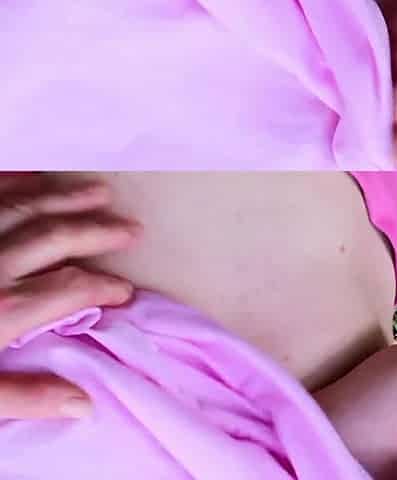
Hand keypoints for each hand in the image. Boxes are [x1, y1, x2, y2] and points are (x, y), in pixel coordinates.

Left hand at [0, 174, 139, 418]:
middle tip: (132, 228)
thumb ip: (23, 395)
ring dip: (65, 198)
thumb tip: (84, 403)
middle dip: (98, 232)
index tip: (127, 291)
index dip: (105, 286)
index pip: (71, 288)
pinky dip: (14, 182)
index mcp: (0, 310)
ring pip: (25, 208)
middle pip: (55, 238)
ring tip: (99, 192)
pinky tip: (35, 178)